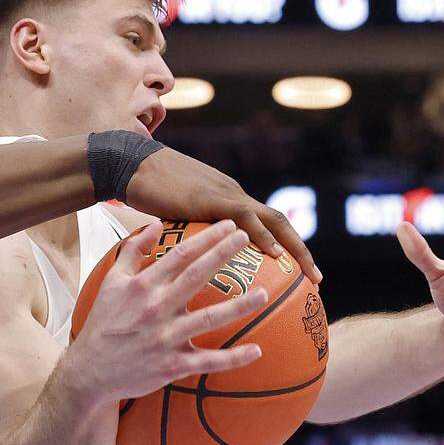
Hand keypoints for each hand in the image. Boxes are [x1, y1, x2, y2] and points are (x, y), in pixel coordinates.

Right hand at [67, 220, 267, 403]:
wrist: (90, 371)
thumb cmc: (103, 322)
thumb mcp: (111, 281)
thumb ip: (134, 251)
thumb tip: (155, 225)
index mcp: (143, 286)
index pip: (180, 256)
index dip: (206, 238)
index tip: (229, 225)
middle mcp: (156, 308)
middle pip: (197, 277)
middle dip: (223, 255)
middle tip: (246, 238)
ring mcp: (166, 338)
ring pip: (209, 319)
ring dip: (238, 306)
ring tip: (264, 294)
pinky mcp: (172, 365)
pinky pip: (208, 361)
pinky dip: (233, 358)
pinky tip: (257, 351)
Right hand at [125, 146, 320, 283]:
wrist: (127, 165)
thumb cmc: (141, 191)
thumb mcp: (168, 215)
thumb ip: (180, 233)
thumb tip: (177, 260)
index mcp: (225, 199)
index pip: (263, 222)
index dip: (282, 244)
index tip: (294, 269)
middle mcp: (232, 195)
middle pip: (279, 221)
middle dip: (300, 250)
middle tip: (316, 279)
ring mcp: (225, 195)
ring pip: (271, 219)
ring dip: (293, 246)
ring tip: (307, 273)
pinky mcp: (212, 198)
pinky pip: (246, 218)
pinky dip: (264, 236)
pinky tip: (274, 257)